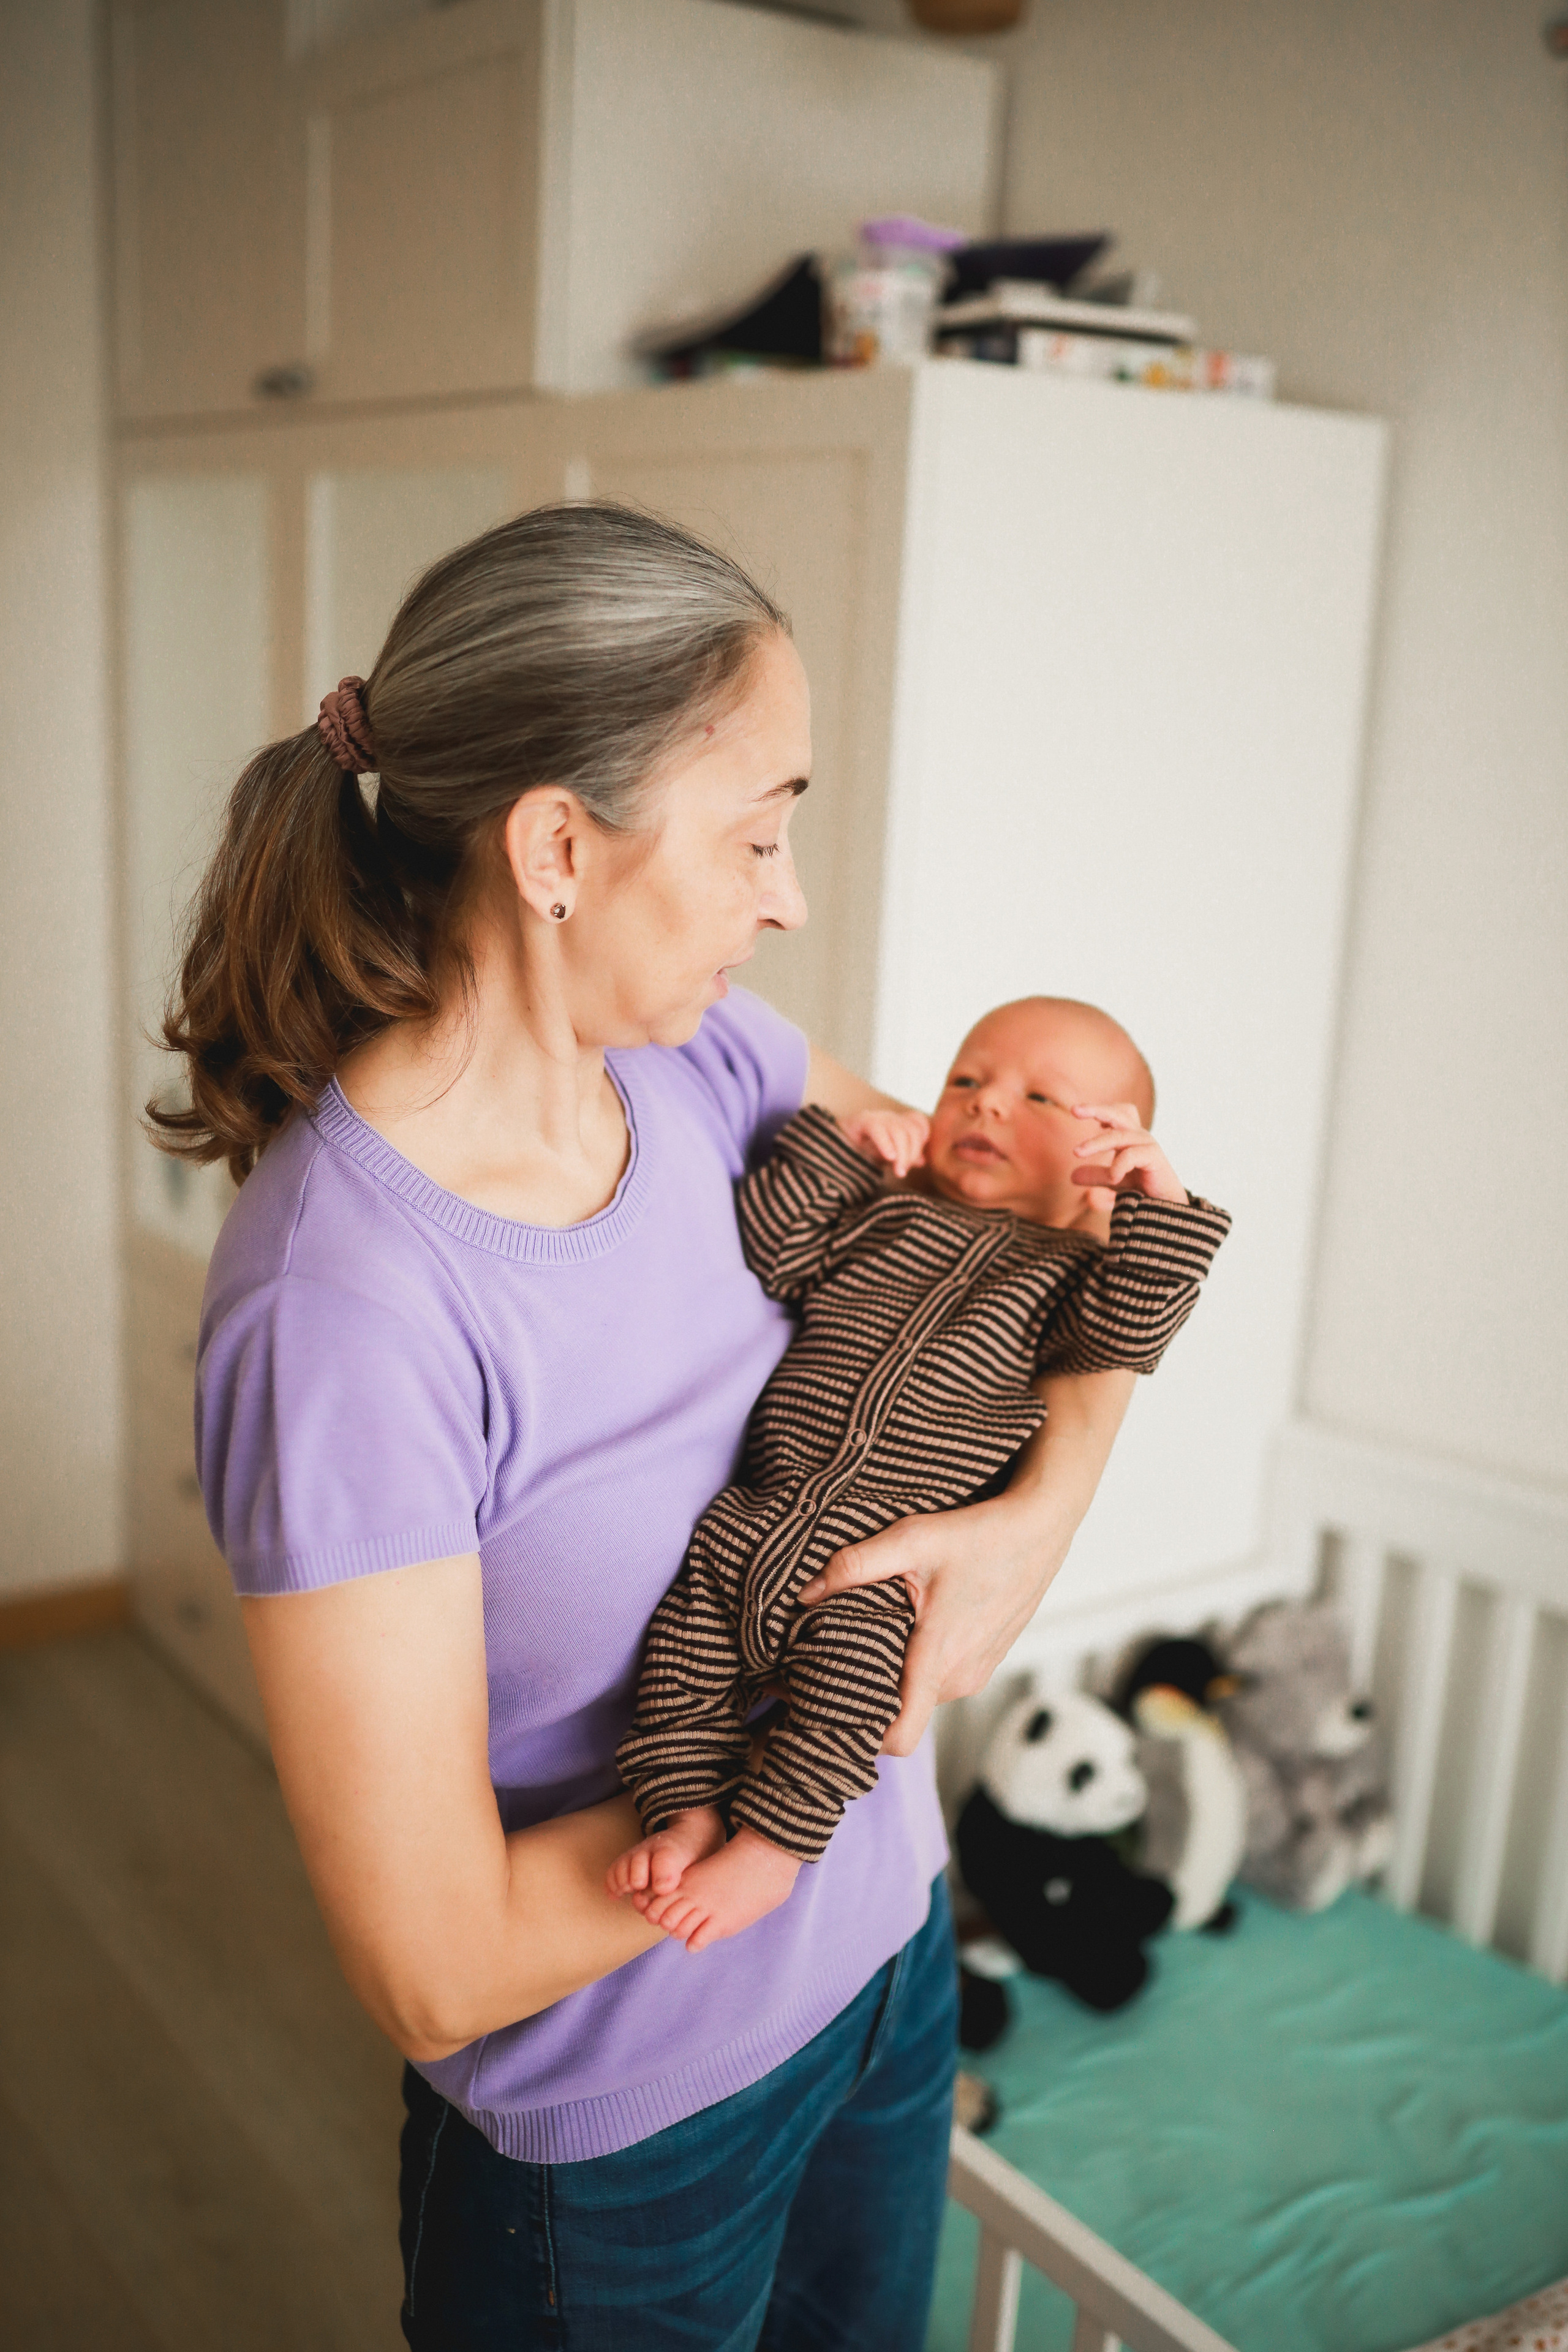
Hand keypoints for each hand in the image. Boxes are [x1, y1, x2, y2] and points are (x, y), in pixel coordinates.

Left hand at [797, 1491, 1067, 1755]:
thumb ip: (855, 1565)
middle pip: (900, 1711)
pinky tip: (912, 1624)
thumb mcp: (911, 1539)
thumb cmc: (979, 1534)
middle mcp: (959, 1677)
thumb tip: (805, 1594)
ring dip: (897, 1673)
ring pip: (920, 1694)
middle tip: (838, 1653)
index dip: (862, 1735)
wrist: (1040, 1529)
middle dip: (869, 1690)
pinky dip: (921, 1663)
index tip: (831, 1709)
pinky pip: (940, 1679)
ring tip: (877, 1631)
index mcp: (938, 1657)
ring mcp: (976, 1673)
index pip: (900, 1736)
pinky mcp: (985, 1663)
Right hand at [841, 1104, 928, 1179]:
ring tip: (898, 1172)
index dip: (922, 1139)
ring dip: (902, 1154)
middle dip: (912, 1153)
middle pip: (911, 1130)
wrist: (831, 1147)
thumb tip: (923, 1161)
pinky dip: (886, 1144)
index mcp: (895, 1121)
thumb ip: (905, 1157)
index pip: (918, 1122)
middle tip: (902, 1172)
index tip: (916, 1159)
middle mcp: (888, 1116)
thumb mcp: (886, 1156)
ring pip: (899, 1131)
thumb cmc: (860, 1151)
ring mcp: (875, 1116)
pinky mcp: (860, 1120)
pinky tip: (888, 1158)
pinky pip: (878, 1129)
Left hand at [1070, 1102, 1186, 1203]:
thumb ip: (1096, 1175)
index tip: (1076, 1111)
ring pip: (1118, 1136)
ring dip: (1095, 1143)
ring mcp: (1147, 1144)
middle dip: (1096, 1109)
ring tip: (1076, 1152)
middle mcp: (1138, 1136)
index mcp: (1129, 1137)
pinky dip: (1117, 1166)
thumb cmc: (1142, 1187)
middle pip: (1118, 1113)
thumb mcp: (1114, 1179)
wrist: (1165, 1205)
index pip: (1116, 1113)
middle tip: (1074, 1110)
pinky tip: (1113, 1178)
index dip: (1099, 1110)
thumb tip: (1072, 1176)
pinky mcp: (1154, 1156)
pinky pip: (1130, 1155)